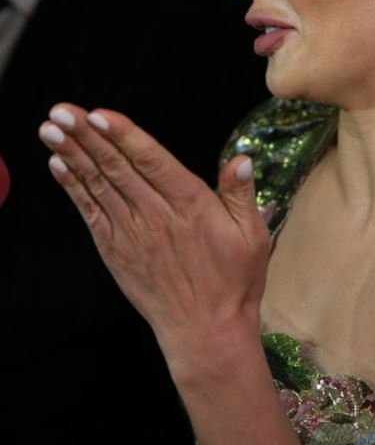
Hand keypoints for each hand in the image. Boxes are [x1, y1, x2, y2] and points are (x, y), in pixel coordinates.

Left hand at [38, 104, 268, 367]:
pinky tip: (58, 165)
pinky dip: (73, 188)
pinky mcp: (115, 250)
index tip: (98, 114)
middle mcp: (155, 215)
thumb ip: (241, 193)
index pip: (151, 162)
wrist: (204, 332)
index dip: (124, 136)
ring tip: (51, 129)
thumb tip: (240, 158)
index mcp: (190, 205)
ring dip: (73, 155)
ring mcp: (131, 233)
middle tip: (62, 111)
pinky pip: (90, 213)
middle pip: (116, 168)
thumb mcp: (253, 235)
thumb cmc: (233, 281)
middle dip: (87, 137)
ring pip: (98, 185)